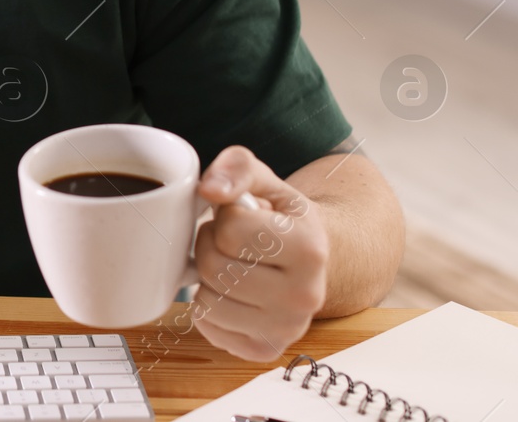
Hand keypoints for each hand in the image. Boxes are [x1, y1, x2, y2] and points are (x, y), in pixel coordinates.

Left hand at [189, 145, 327, 361]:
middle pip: (214, 268)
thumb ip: (236, 167)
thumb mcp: (266, 180)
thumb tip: (209, 189)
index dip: (224, 217)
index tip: (242, 218)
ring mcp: (288, 328)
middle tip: (230, 243)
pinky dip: (208, 307)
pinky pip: (208, 327)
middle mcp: (305, 296)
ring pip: (206, 301)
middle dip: (210, 246)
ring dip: (207, 278)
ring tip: (232, 265)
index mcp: (309, 248)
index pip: (230, 230)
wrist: (311, 259)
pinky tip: (232, 292)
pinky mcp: (265, 349)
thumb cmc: (281, 218)